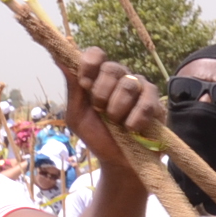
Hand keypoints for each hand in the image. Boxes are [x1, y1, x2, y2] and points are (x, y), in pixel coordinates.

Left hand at [60, 49, 160, 163]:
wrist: (118, 162)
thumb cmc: (97, 137)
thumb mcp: (77, 116)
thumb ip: (72, 88)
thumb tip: (59, 58)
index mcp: (99, 77)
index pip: (96, 54)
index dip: (90, 64)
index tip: (85, 83)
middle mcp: (120, 77)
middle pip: (112, 68)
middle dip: (101, 93)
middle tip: (101, 111)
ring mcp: (140, 88)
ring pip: (128, 84)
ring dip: (117, 108)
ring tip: (117, 123)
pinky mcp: (156, 102)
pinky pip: (146, 101)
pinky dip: (135, 118)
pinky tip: (131, 129)